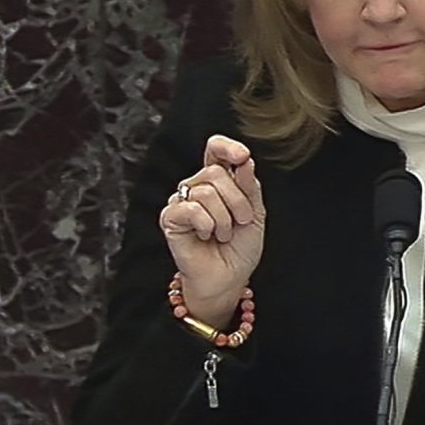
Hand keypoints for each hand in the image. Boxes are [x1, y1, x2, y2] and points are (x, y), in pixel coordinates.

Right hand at [157, 135, 265, 323]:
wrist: (228, 278)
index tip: (242, 156)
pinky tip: (207, 236)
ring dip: (224, 218)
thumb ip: (250, 186)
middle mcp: (197, 186)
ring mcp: (182, 201)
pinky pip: (191, 208)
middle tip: (241, 222)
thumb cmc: (240, 248)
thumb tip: (245, 160)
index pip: (215, 150)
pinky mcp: (170, 218)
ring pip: (206, 191)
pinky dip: (207, 224)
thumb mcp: (255, 213)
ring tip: (223, 234)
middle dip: (238, 200)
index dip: (227, 147)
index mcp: (218, 181)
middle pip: (216, 172)